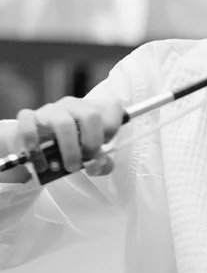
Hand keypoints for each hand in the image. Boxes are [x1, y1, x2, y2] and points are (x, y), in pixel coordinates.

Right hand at [11, 94, 126, 179]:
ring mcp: (50, 110)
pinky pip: (30, 126)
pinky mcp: (28, 118)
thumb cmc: (68, 146)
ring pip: (63, 123)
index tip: (105, 144)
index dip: (112, 129)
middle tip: (88, 158)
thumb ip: (101, 162)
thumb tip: (99, 166)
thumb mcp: (88, 153)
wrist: (36, 144)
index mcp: (91, 110)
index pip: (112, 107)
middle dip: (92, 142)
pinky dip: (35, 146)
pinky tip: (42, 162)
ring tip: (69, 167)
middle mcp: (72, 105)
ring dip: (70, 150)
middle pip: (90, 115)